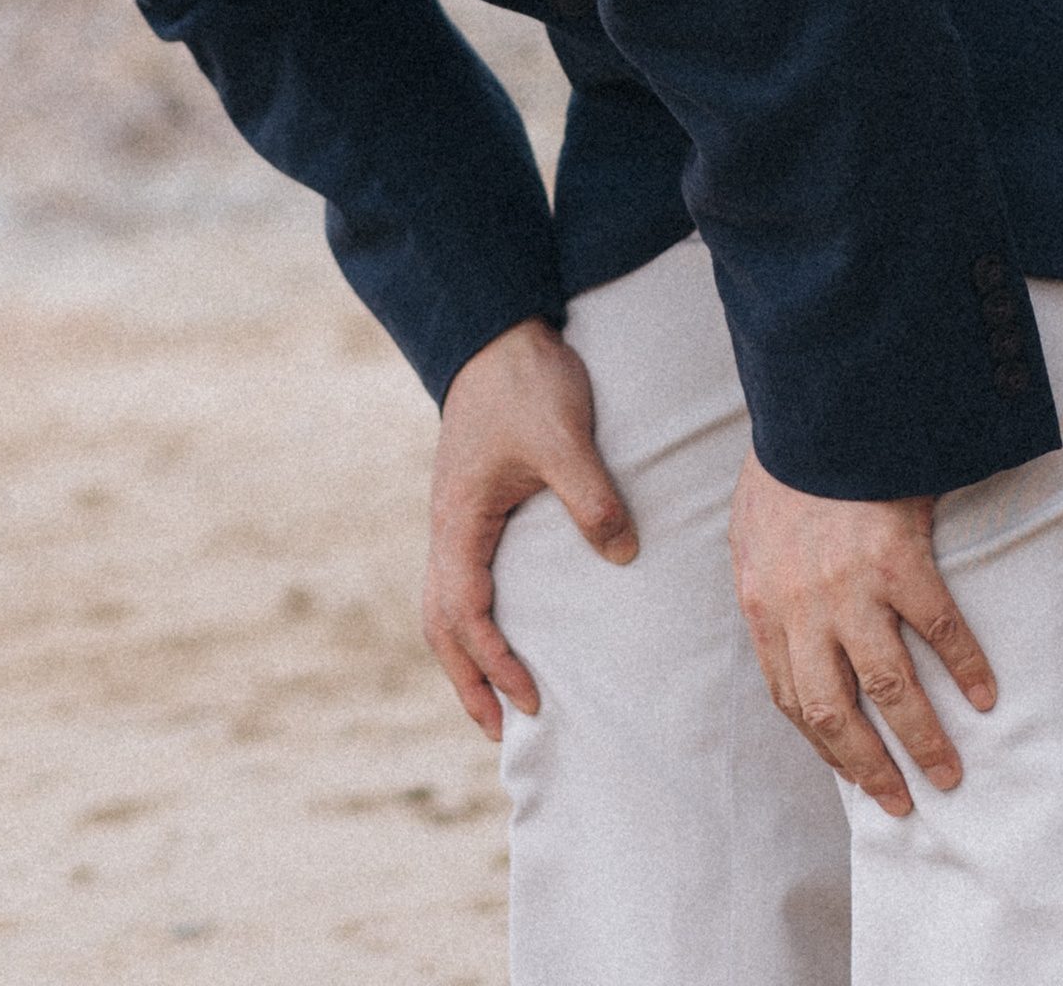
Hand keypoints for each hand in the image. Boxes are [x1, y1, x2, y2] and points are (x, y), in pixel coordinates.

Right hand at [423, 318, 637, 739]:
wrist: (496, 329)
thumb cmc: (524, 381)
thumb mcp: (564, 436)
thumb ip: (591, 497)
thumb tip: (622, 558)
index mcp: (460, 519)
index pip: (466, 613)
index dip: (496, 663)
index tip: (533, 699)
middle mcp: (449, 526)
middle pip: (440, 623)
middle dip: (467, 681)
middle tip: (502, 734)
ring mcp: (457, 516)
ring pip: (444, 603)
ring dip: (466, 656)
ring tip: (497, 700)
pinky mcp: (473, 505)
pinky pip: (463, 580)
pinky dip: (474, 621)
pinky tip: (505, 631)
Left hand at [728, 450, 994, 816]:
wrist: (817, 409)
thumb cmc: (786, 470)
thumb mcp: (753, 533)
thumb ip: (768, 589)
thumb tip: (789, 641)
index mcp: (763, 602)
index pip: (791, 698)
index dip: (825, 746)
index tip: (856, 775)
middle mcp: (802, 607)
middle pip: (835, 714)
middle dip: (870, 767)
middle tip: (903, 802)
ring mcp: (850, 588)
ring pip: (891, 689)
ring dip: (923, 739)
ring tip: (950, 772)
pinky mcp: (897, 562)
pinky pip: (940, 632)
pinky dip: (967, 668)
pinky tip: (986, 695)